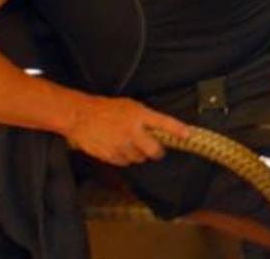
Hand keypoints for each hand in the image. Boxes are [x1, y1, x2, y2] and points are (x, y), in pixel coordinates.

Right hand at [64, 95, 188, 165]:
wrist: (81, 116)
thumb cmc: (107, 108)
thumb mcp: (131, 106)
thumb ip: (146, 117)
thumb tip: (159, 129)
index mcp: (139, 115)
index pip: (164, 123)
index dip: (178, 130)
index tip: (188, 135)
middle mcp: (132, 131)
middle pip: (154, 150)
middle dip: (158, 151)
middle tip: (157, 149)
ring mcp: (121, 145)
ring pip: (140, 158)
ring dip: (140, 154)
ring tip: (132, 144)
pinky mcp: (110, 155)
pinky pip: (126, 163)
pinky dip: (126, 158)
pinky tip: (121, 148)